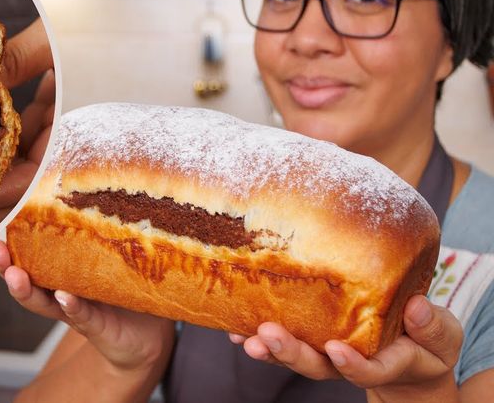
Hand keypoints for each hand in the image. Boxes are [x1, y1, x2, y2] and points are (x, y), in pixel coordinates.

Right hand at [0, 240, 174, 371]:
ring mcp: (77, 312)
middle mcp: (63, 293)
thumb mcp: (115, 257)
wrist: (149, 336)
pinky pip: (82, 315)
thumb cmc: (128, 292)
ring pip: (44, 302)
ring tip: (15, 275)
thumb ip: (106, 233)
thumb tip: (101, 186)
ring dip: (26, 290)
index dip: (12, 247)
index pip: (31, 259)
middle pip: (27, 281)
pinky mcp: (97, 327)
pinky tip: (64, 296)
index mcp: (63, 275)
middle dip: (6, 267)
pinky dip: (71, 306)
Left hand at [231, 295, 462, 400]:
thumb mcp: (441, 335)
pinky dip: (257, 334)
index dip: (352, 364)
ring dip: (267, 347)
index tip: (336, 350)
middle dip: (290, 353)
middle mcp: (347, 361)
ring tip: (243, 336)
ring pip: (294, 356)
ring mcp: (325, 353)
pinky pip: (282, 340)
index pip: (368, 369)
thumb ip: (431, 327)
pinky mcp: (311, 338)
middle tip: (266, 335)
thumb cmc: (426, 341)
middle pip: (317, 366)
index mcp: (386, 362)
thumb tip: (416, 306)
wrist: (409, 352)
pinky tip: (234, 327)